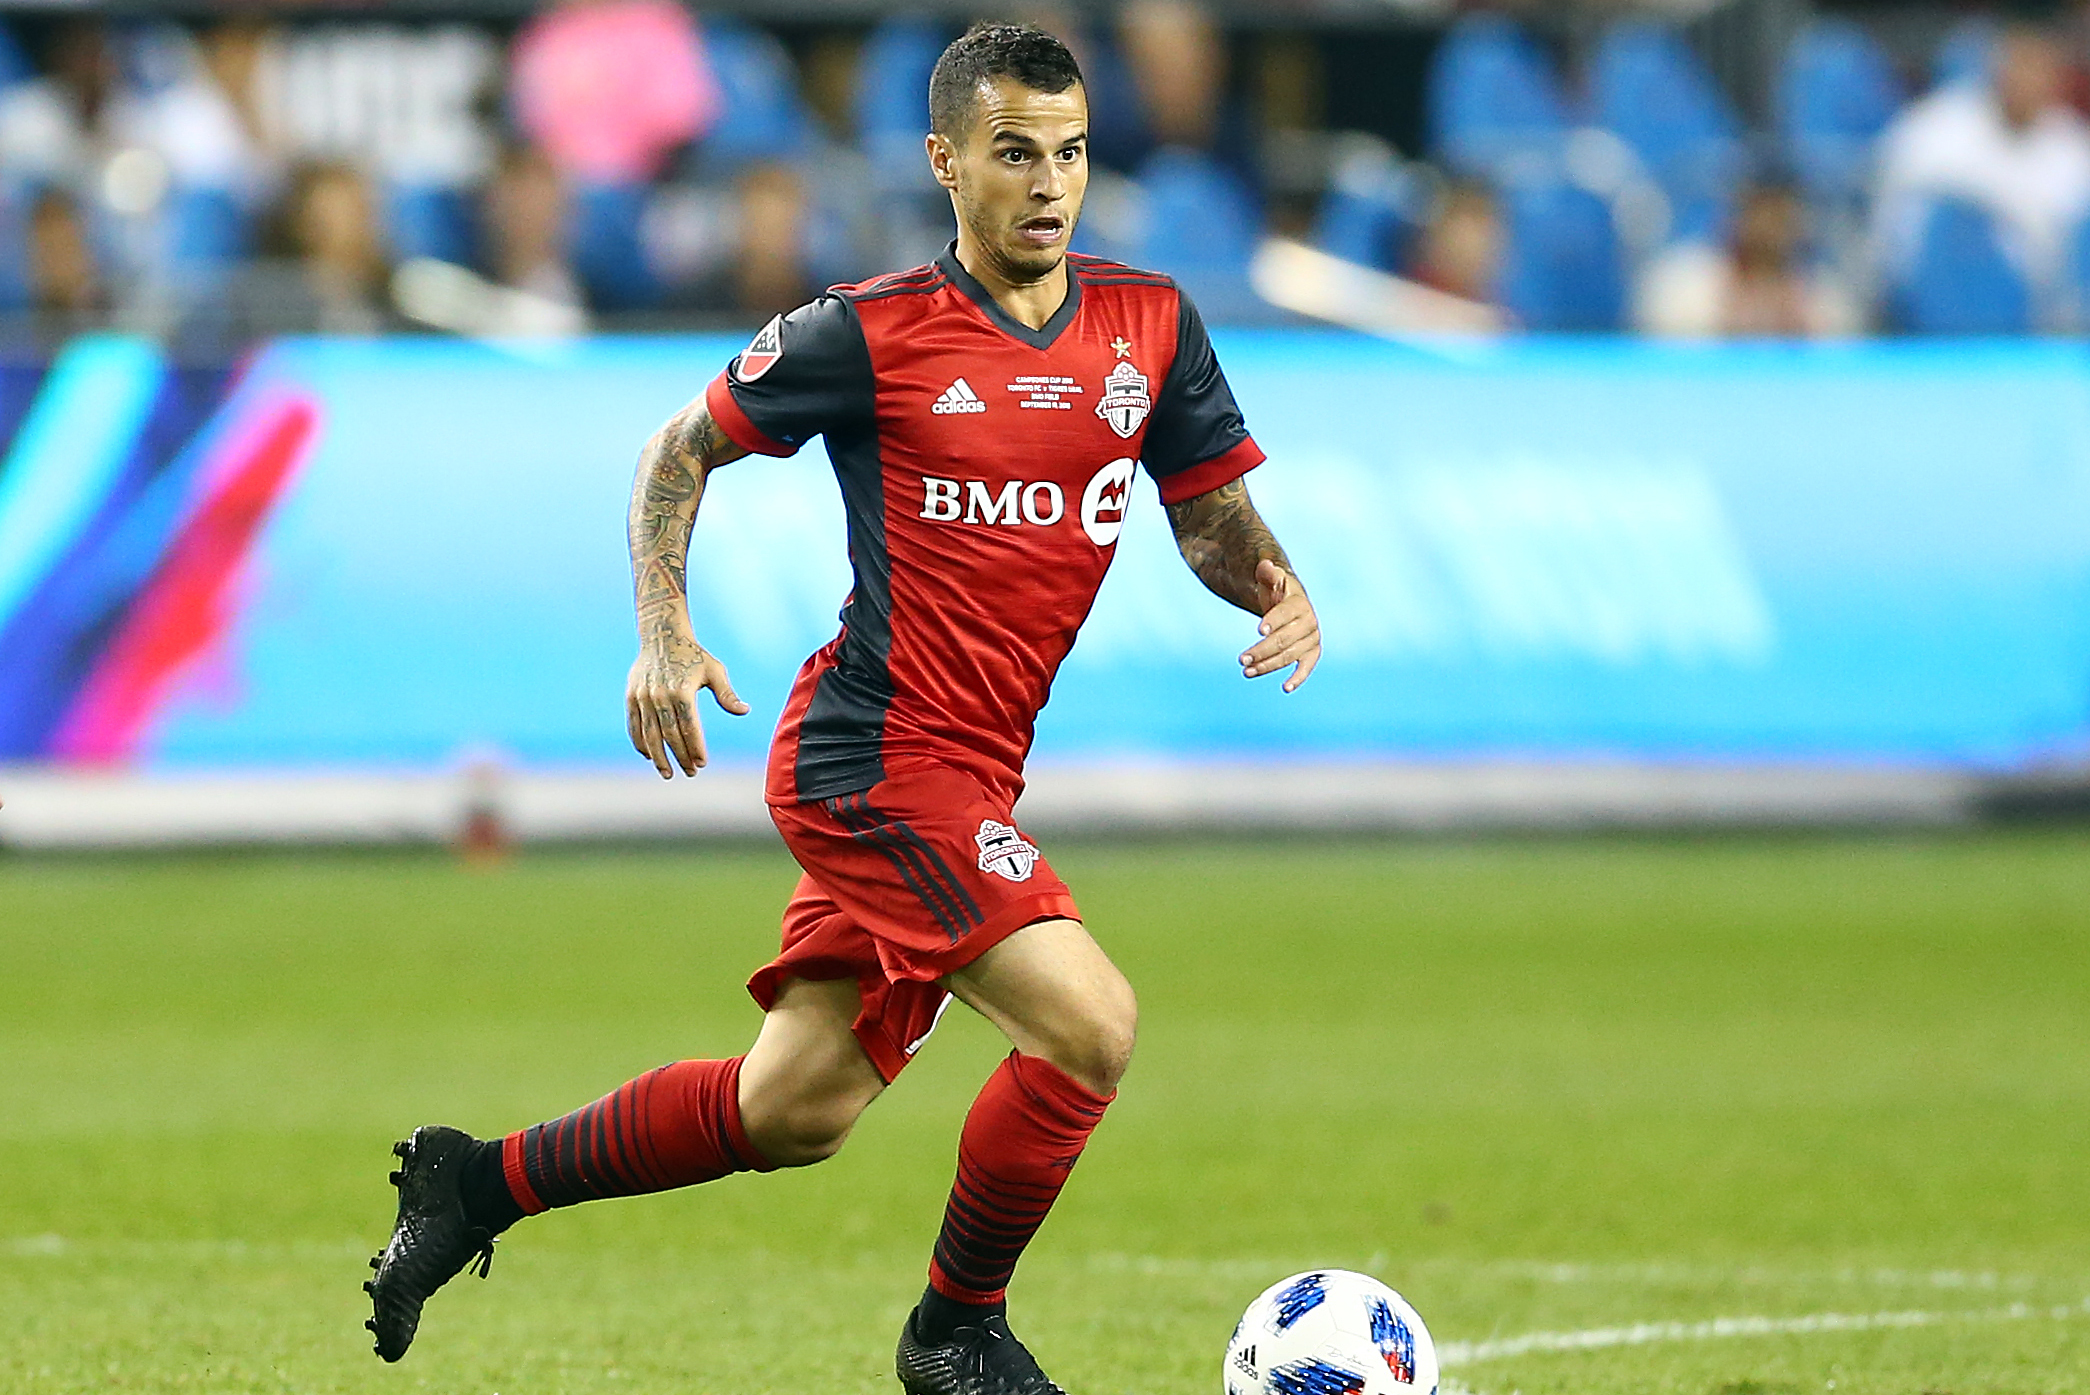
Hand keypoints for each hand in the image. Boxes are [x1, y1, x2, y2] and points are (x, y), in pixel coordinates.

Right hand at [626, 634, 749, 777]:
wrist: (662, 636)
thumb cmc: (694, 655)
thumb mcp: (715, 670)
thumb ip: (727, 694)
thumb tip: (745, 711)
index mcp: (681, 691)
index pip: (689, 727)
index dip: (695, 747)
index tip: (702, 763)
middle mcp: (660, 696)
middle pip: (670, 735)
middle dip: (680, 757)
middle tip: (691, 772)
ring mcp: (643, 697)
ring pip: (650, 734)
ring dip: (658, 757)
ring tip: (668, 773)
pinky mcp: (631, 696)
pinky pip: (634, 725)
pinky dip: (641, 743)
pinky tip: (649, 756)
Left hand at [1239, 559, 1320, 692]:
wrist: (1289, 605)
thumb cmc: (1275, 591)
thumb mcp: (1269, 578)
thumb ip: (1267, 573)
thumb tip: (1265, 564)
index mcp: (1298, 602)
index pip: (1285, 613)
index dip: (1273, 621)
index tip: (1258, 630)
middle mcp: (1309, 622)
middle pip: (1284, 639)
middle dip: (1262, 650)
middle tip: (1240, 659)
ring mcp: (1311, 639)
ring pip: (1289, 656)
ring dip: (1267, 665)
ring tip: (1246, 671)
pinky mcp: (1311, 653)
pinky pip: (1306, 667)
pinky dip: (1299, 678)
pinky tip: (1286, 688)